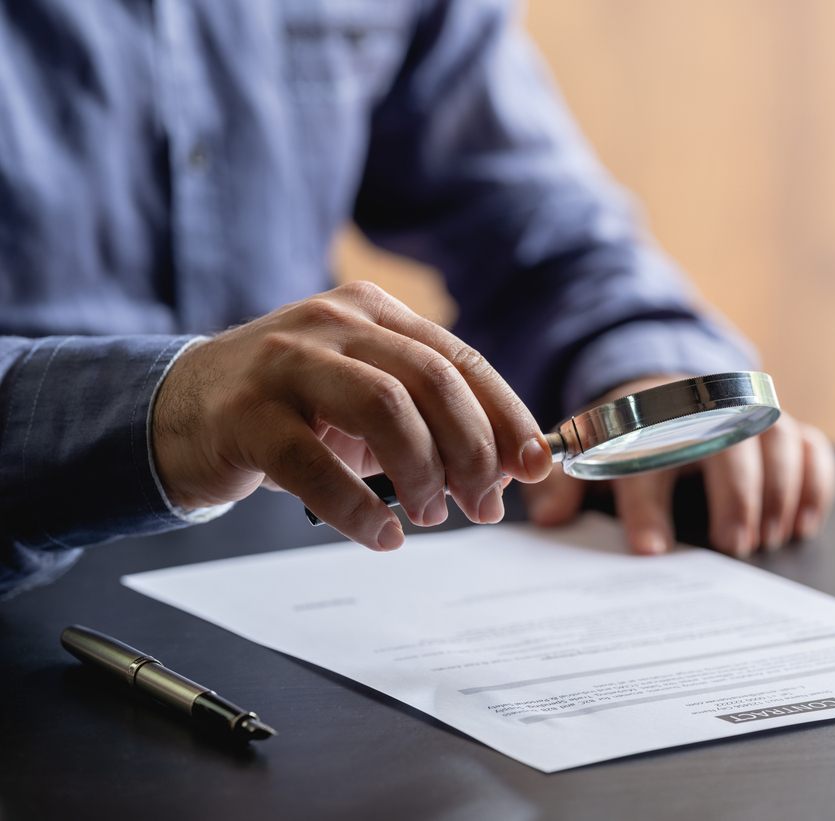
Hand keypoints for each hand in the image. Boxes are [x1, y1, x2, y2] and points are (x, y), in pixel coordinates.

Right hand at [152, 282, 552, 550]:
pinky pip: (315, 464)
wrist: (178, 409)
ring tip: (428, 515)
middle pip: (432, 381)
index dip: (507, 416)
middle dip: (472, 452)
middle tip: (482, 505)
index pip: (462, 360)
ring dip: (421, 473)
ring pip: (384, 410)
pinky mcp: (244, 413)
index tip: (535, 466)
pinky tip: (380, 536)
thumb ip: (431, 422)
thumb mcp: (366, 399)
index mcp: (375, 313)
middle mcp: (335, 324)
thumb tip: (504, 471)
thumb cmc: (289, 408)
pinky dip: (359, 508)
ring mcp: (286, 362)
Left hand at [522, 376, 834, 556]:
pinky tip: (802, 524)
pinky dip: (815, 482)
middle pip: (728, 442)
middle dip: (733, 495)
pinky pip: (812, 447)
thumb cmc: (622, 440)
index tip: (649, 549)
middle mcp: (705, 411)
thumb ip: (561, 485)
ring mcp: (750, 417)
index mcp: (649, 418)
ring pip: (778, 438)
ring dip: (778, 489)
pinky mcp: (784, 429)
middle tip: (731, 547)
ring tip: (768, 539)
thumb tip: (550, 520)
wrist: (660, 395)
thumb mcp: (585, 456)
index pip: (648, 456)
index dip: (647, 504)